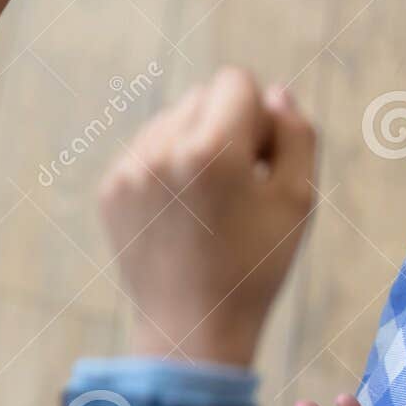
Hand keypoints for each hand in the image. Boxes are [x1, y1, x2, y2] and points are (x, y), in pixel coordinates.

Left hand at [99, 68, 316, 366]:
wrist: (191, 325)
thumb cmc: (254, 264)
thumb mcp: (297, 198)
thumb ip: (295, 133)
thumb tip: (274, 92)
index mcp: (211, 150)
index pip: (235, 81)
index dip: (258, 116)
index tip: (261, 159)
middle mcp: (160, 151)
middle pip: (201, 95)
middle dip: (225, 125)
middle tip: (236, 185)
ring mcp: (128, 171)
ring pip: (170, 120)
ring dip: (193, 143)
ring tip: (206, 201)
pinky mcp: (109, 190)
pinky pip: (144, 151)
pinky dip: (165, 167)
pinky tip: (179, 212)